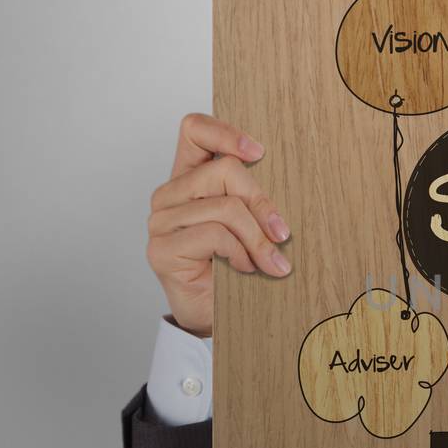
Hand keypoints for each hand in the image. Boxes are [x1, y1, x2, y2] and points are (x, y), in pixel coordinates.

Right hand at [146, 113, 291, 336]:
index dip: (226, 133)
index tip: (258, 153)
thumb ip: (252, 197)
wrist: (214, 318)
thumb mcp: (250, 224)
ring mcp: (162, 221)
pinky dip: (240, 253)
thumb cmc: (235, 268)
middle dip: (262, 202)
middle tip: (282, 233)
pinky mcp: (162, 249)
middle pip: (223, 171)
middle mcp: (170, 195)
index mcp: (189, 177)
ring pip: (225, 207)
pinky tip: (245, 269)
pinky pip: (214, 235)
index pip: (194, 130)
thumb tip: (286, 177)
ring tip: (271, 262)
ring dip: (258, 238)